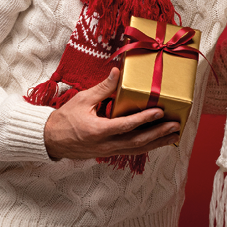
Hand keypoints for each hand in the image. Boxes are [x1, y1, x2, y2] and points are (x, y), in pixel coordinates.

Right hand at [43, 68, 181, 160]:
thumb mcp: (82, 100)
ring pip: (137, 149)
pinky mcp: (109, 153)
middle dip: (158, 134)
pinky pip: (131, 151)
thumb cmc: (66, 118)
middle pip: (137, 142)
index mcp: (98, 130)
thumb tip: (117, 73)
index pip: (126, 126)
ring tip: (172, 136)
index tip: (159, 112)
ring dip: (156, 143)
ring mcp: (108, 151)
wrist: (52, 140)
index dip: (144, 119)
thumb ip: (102, 88)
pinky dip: (146, 146)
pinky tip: (156, 141)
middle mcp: (106, 145)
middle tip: (175, 126)